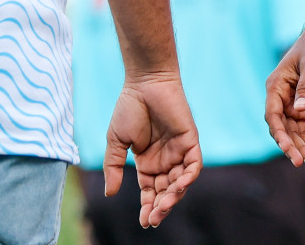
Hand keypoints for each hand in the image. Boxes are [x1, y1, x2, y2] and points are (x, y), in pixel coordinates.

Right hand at [104, 73, 201, 228]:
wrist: (145, 83)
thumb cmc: (129, 108)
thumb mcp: (116, 142)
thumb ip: (114, 167)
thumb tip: (110, 194)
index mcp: (147, 163)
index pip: (150, 191)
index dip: (148, 207)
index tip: (144, 222)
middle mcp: (164, 160)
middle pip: (166, 191)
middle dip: (161, 206)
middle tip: (153, 219)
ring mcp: (178, 151)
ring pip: (180, 182)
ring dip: (174, 196)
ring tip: (164, 206)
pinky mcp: (190, 140)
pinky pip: (194, 164)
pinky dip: (188, 177)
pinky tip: (178, 187)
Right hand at [265, 17, 304, 166]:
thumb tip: (300, 111)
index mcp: (275, 86)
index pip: (272, 114)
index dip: (279, 132)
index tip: (287, 146)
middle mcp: (280, 98)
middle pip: (282, 127)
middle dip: (291, 145)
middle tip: (301, 162)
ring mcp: (292, 104)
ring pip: (293, 131)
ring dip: (301, 146)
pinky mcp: (304, 106)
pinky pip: (302, 127)